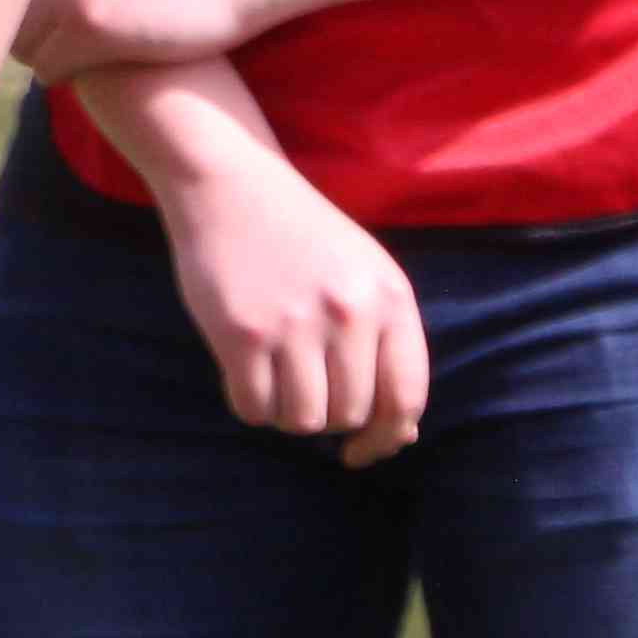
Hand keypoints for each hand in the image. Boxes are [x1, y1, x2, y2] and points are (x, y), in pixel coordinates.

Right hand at [154, 151, 429, 464]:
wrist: (231, 186)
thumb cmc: (301, 237)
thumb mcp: (363, 276)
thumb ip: (386, 344)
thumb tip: (404, 433)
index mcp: (390, 298)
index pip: (407, 396)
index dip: (388, 437)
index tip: (364, 451)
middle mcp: (350, 313)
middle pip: (350, 414)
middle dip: (327, 419)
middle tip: (305, 393)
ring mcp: (295, 324)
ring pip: (302, 420)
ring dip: (287, 414)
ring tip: (276, 381)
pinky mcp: (241, 334)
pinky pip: (253, 407)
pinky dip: (251, 405)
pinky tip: (247, 375)